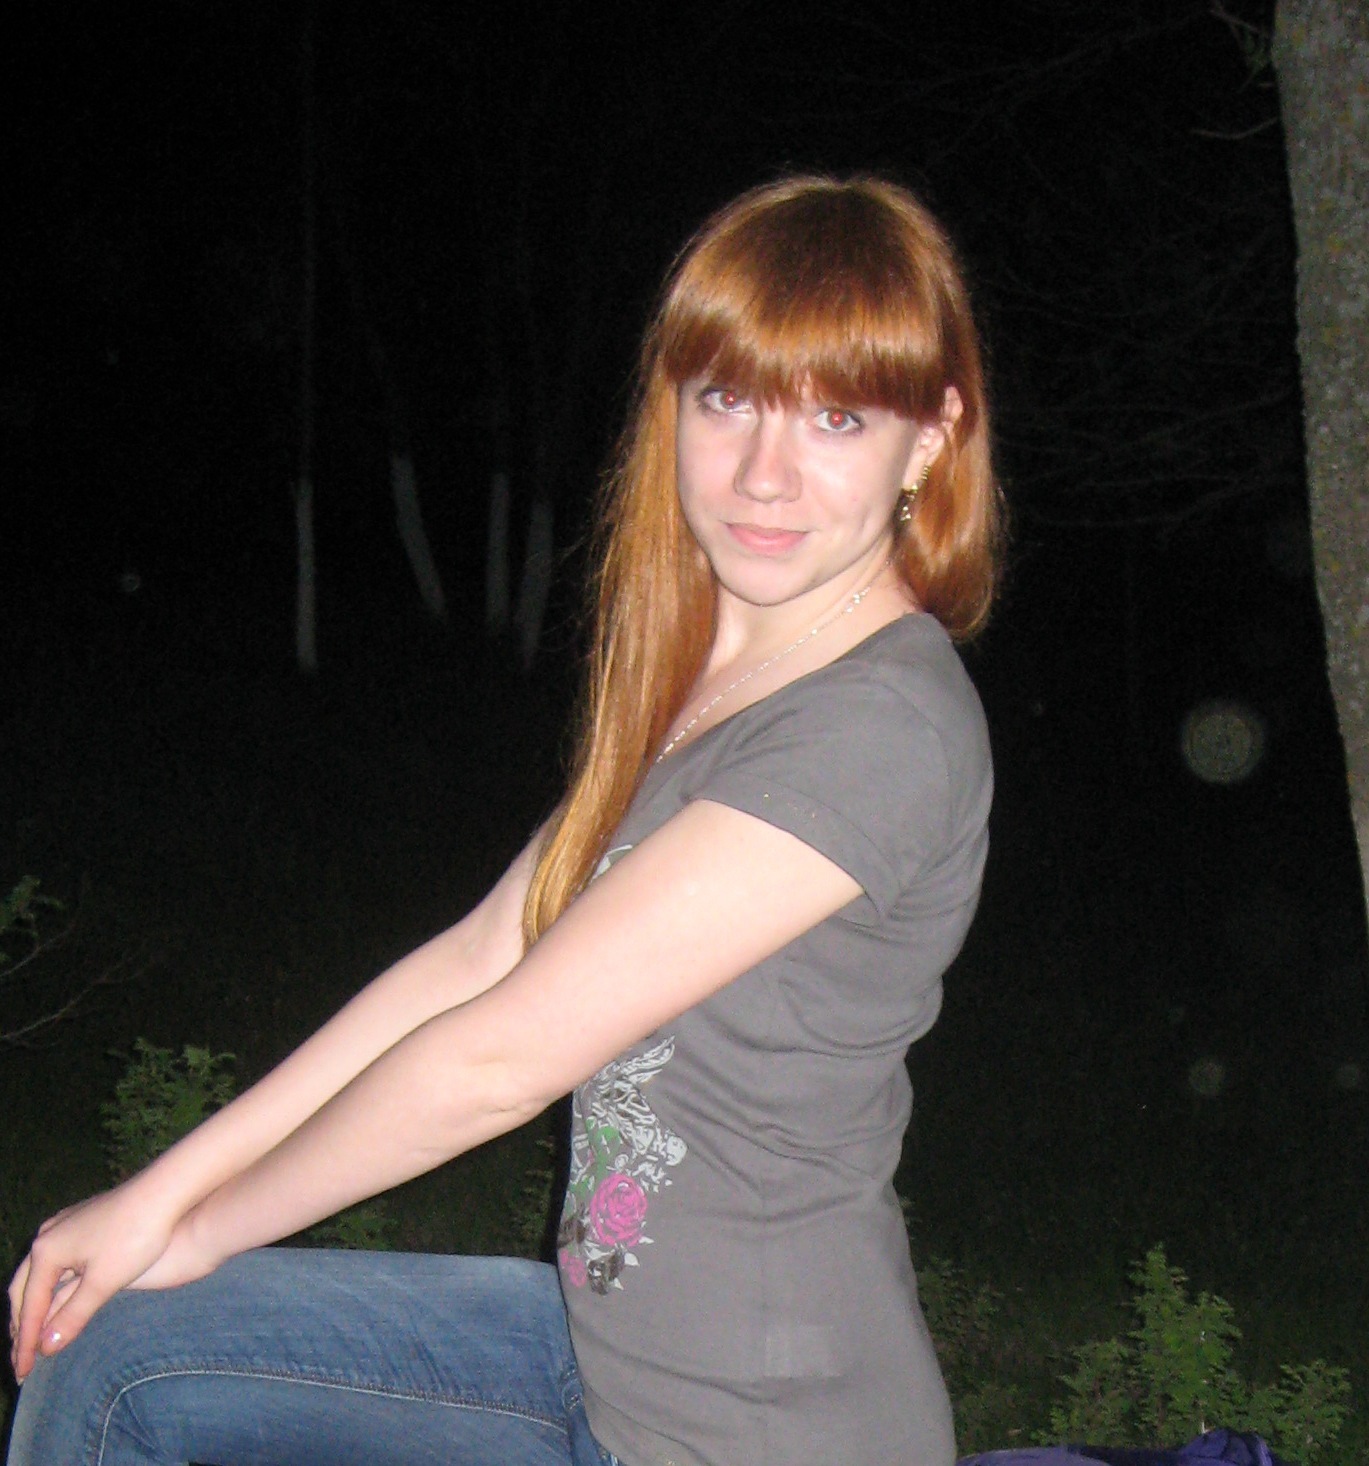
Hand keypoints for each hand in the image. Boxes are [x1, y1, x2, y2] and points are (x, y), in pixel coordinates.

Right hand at [7, 1181, 214, 1382]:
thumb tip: (44, 1348)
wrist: (167, 1190)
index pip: (29, 1308)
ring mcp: (65, 1225)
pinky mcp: (84, 1221)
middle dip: (22, 1325)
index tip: (22, 1374)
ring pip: (40, 1274)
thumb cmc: (136, 1235)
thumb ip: (72, 1316)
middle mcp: (49, 1235)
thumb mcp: (104, 1282)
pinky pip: (56, 1261)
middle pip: (24, 1289)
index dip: (24, 1344)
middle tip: (21, 1360)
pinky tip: (58, 1297)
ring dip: (35, 1306)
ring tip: (34, 1335)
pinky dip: (52, 1286)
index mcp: (47, 1251)